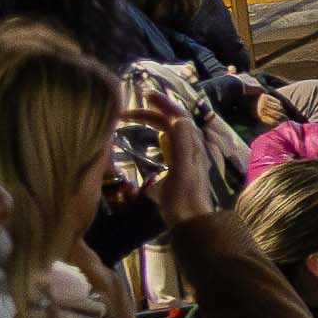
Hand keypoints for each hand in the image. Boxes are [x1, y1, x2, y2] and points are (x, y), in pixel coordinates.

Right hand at [134, 92, 219, 220]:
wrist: (191, 223)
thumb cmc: (183, 199)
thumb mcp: (181, 170)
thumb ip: (181, 144)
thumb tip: (179, 117)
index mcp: (190, 146)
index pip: (178, 116)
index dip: (163, 103)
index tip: (144, 95)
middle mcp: (190, 148)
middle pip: (172, 122)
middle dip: (152, 112)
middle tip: (126, 110)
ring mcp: (186, 158)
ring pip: (171, 132)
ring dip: (154, 121)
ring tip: (132, 118)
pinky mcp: (180, 169)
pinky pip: (169, 144)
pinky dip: (158, 134)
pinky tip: (151, 138)